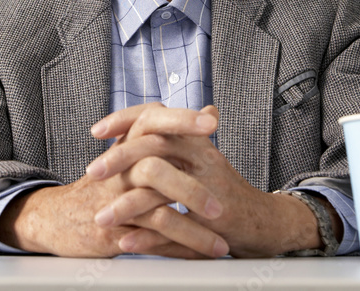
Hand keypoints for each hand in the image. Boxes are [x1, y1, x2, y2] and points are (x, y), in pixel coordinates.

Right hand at [0, 105, 227, 257]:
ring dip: (191, 232)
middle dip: (190, 190)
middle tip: (221, 207)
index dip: (182, 120)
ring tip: (221, 243)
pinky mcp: (111, 229)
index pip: (153, 123)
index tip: (211, 124)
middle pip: (154, 169)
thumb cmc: (106, 182)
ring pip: (155, 214)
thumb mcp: (136, 150)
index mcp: (130, 143)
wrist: (59, 216)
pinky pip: (149, 241)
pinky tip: (198, 256)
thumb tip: (212, 112)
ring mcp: (114, 200)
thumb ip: (177, 132)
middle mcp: (120, 169)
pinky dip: (177, 249)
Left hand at [88, 103, 330, 256]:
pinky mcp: (213, 223)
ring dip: (126, 206)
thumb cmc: (226, 192)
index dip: (126, 119)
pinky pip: (174, 227)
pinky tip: (125, 241)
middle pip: (155, 146)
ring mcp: (209, 190)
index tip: (97, 130)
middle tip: (93, 172)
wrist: (266, 224)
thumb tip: (149, 117)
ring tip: (102, 218)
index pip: (158, 117)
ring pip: (160, 190)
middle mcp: (203, 159)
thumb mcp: (201, 159)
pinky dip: (147, 236)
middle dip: (118, 159)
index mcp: (196, 141)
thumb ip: (176, 139)